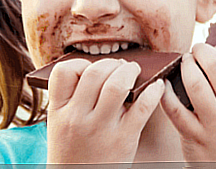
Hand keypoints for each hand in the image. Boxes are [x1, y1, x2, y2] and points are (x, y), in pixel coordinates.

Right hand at [46, 58, 164, 163]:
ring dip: (130, 71)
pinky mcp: (124, 139)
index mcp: (58, 112)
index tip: (91, 69)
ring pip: (117, 84)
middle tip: (120, 66)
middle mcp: (77, 118)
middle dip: (112, 63)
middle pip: (95, 72)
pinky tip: (157, 85)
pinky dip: (153, 91)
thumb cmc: (73, 151)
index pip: (63, 71)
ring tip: (134, 71)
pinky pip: (143, 106)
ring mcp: (101, 128)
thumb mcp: (60, 125)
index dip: (80, 63)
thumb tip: (100, 69)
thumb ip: (73, 99)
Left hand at [160, 43, 215, 163]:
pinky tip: (164, 83)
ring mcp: (214, 125)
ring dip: (185, 66)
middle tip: (196, 51)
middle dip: (201, 50)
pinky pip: (174, 108)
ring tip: (184, 63)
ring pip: (194, 83)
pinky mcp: (193, 136)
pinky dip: (165, 91)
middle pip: (215, 65)